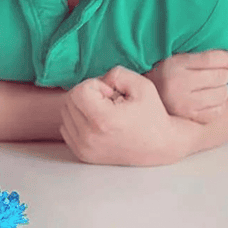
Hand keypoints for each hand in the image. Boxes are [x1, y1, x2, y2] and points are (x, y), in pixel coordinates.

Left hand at [60, 66, 181, 165]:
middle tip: (108, 101)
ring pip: (66, 113)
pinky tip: (97, 122)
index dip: (95, 85)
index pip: (79, 90)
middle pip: (70, 100)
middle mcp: (90, 137)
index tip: (112, 94)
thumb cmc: (152, 115)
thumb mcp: (141, 85)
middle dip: (87, 94)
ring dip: (82, 107)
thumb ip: (116, 73)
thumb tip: (98, 80)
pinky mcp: (83, 154)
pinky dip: (77, 120)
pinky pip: (66, 128)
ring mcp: (84, 148)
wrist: (161, 146)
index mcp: (103, 120)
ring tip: (104, 111)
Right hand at [144, 50, 227, 123]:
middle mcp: (177, 84)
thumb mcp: (178, 58)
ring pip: (222, 93)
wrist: (144, 98)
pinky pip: (218, 110)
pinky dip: (218, 105)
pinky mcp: (189, 117)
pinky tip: (207, 100)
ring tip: (210, 87)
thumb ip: (204, 55)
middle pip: (221, 76)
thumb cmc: (166, 75)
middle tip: (215, 75)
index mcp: (174, 64)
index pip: (212, 58)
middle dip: (224, 74)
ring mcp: (183, 103)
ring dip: (222, 89)